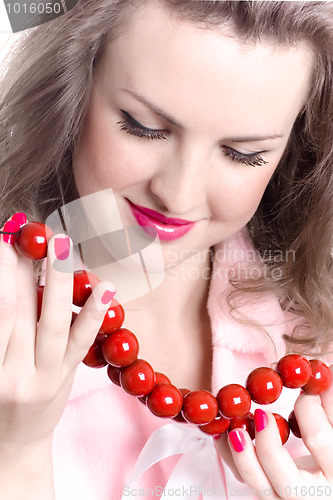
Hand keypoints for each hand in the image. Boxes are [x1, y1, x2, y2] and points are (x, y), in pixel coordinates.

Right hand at [0, 228, 113, 454]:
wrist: (11, 447)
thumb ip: (1, 325)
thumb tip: (10, 280)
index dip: (0, 277)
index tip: (4, 242)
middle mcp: (12, 372)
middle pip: (17, 311)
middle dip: (21, 268)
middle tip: (28, 232)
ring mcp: (44, 377)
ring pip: (52, 323)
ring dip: (58, 280)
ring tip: (60, 244)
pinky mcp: (67, 378)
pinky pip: (81, 343)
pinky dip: (94, 313)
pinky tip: (105, 287)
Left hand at [216, 365, 332, 498]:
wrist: (324, 485)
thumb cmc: (331, 454)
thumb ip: (329, 404)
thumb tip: (325, 367)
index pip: (318, 439)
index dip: (307, 409)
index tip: (301, 389)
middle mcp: (311, 497)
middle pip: (285, 480)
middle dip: (267, 446)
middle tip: (260, 414)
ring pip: (257, 484)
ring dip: (241, 452)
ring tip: (235, 425)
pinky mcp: (266, 495)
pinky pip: (243, 478)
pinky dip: (230, 454)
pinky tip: (224, 432)